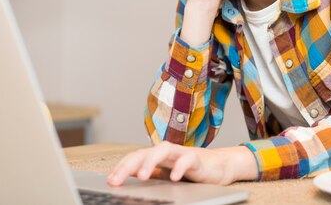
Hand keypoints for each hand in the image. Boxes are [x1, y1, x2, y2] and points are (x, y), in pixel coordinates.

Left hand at [107, 141, 257, 185]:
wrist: (219, 166)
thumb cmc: (191, 171)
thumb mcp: (167, 175)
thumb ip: (152, 175)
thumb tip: (128, 181)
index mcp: (158, 157)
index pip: (135, 157)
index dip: (121, 167)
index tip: (110, 180)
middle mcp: (167, 152)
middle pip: (144, 152)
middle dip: (128, 165)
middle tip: (116, 180)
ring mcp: (181, 153)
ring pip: (163, 150)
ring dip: (150, 162)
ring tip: (141, 176)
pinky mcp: (197, 158)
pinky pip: (187, 159)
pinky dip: (180, 167)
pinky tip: (174, 178)